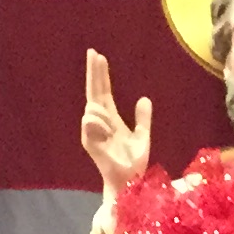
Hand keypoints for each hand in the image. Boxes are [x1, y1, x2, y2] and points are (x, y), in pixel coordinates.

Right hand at [81, 48, 150, 200]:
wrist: (130, 181)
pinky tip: (107, 131)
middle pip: (93, 91)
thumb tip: (144, 98)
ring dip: (103, 113)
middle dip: (93, 72)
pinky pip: (89, 120)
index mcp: (111, 119)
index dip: (101, 75)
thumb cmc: (134, 164)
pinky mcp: (89, 142)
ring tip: (112, 128)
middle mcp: (99, 122)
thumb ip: (143, 118)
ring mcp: (92, 132)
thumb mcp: (143, 136)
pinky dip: (100, 123)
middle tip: (93, 52)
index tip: (100, 56)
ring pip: (91, 107)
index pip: (103, 92)